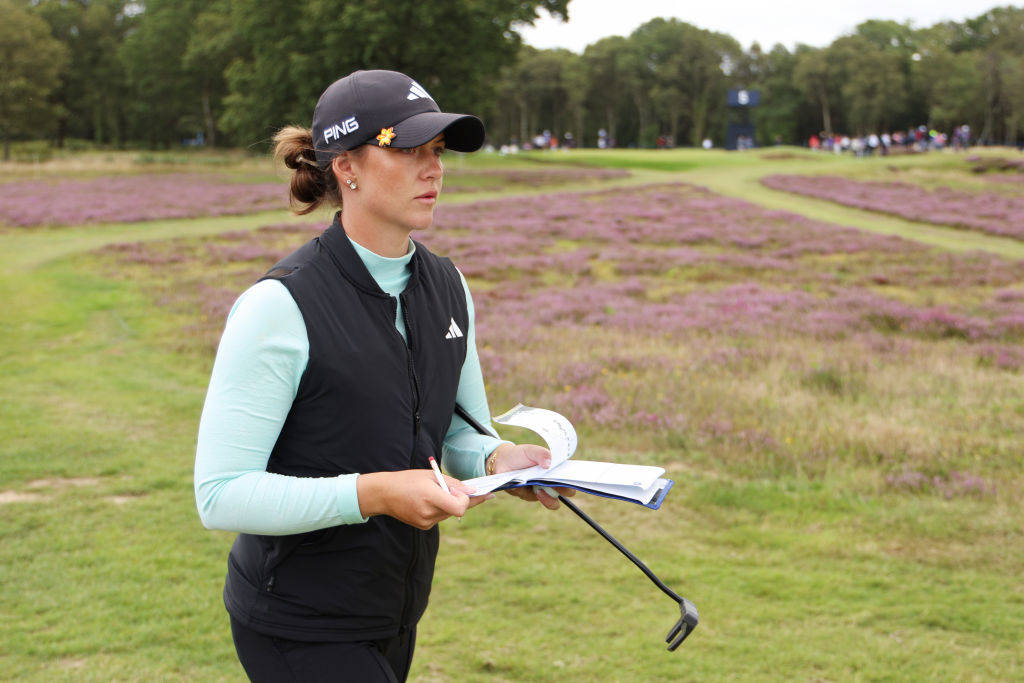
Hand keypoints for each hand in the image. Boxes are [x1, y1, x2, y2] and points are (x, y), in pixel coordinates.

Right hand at [357, 469, 491, 528]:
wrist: (384, 494)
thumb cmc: (408, 480)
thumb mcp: (431, 475)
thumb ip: (453, 483)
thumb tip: (473, 490)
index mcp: (430, 497)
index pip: (460, 507)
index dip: (468, 499)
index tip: (469, 490)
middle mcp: (429, 513)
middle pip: (457, 510)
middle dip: (463, 499)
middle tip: (470, 490)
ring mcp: (426, 522)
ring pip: (450, 513)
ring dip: (451, 503)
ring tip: (439, 492)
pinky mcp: (423, 526)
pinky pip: (441, 517)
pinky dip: (441, 508)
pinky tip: (430, 500)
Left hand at [487, 443, 575, 509]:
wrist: (500, 462)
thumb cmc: (519, 455)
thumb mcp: (530, 451)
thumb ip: (541, 454)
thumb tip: (550, 463)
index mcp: (555, 469)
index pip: (570, 477)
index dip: (575, 479)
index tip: (574, 479)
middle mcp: (551, 481)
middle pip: (566, 492)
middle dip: (565, 490)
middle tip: (560, 486)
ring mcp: (541, 490)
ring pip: (553, 502)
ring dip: (549, 497)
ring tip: (540, 490)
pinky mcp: (529, 496)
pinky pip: (535, 500)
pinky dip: (533, 495)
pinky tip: (528, 488)